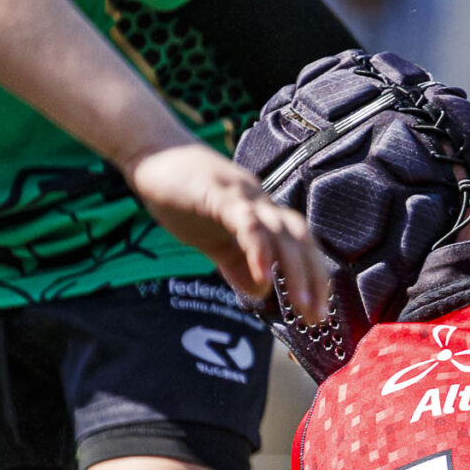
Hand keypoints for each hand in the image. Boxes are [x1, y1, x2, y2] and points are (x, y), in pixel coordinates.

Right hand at [123, 143, 328, 317]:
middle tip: (318, 318)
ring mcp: (243, 196)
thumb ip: (236, 262)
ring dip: (296, 271)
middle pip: (302, 240)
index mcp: (263, 214)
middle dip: (315, 280)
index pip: (302, 245)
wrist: (150, 151)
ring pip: (282, 233)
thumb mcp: (211, 237)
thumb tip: (261, 291)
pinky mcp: (219, 193)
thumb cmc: (181, 193)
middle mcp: (261, 203)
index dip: (314, 277)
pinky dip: (260, 249)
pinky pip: (247, 222)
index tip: (319, 312)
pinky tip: (265, 277)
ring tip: (301, 305)